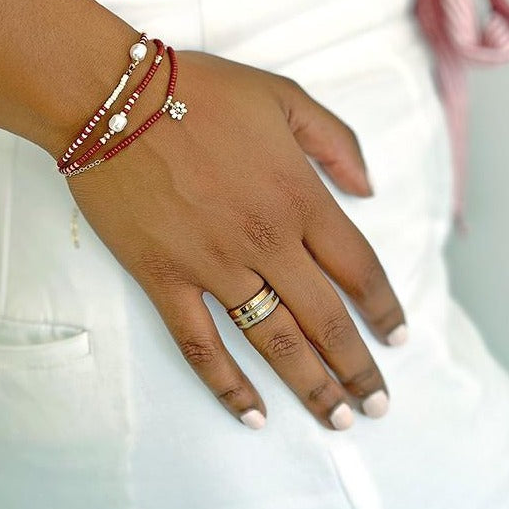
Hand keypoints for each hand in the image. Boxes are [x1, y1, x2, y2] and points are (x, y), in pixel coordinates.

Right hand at [64, 49, 406, 430]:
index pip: (357, 267)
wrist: (110, 98)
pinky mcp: (164, 280)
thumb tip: (368, 187)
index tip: (397, 337)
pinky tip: (252, 414)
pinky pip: (201, 345)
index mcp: (298, 195)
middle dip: (357, 367)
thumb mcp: (282, 96)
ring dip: (310, 387)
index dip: (384, 308)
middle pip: (325, 319)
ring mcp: (213, 265)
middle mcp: (265, 239)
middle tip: (376, 404)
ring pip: (273, 341)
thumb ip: (335, 141)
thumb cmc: (196, 89)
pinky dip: (228, 386)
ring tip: (335, 418)